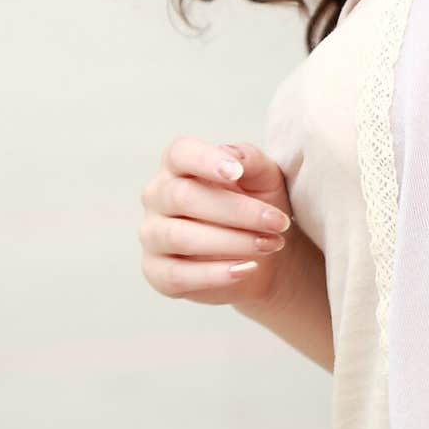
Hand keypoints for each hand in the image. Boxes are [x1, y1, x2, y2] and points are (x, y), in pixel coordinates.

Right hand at [138, 135, 295, 308]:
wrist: (264, 254)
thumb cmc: (258, 204)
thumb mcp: (264, 177)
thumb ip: (250, 160)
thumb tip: (234, 159)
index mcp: (178, 164)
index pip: (180, 153)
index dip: (205, 161)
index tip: (236, 172)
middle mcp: (157, 196)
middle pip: (183, 197)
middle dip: (236, 211)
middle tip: (276, 223)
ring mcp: (152, 234)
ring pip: (180, 237)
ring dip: (231, 242)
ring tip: (267, 245)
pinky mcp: (157, 272)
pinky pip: (178, 275)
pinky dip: (216, 274)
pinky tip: (247, 268)